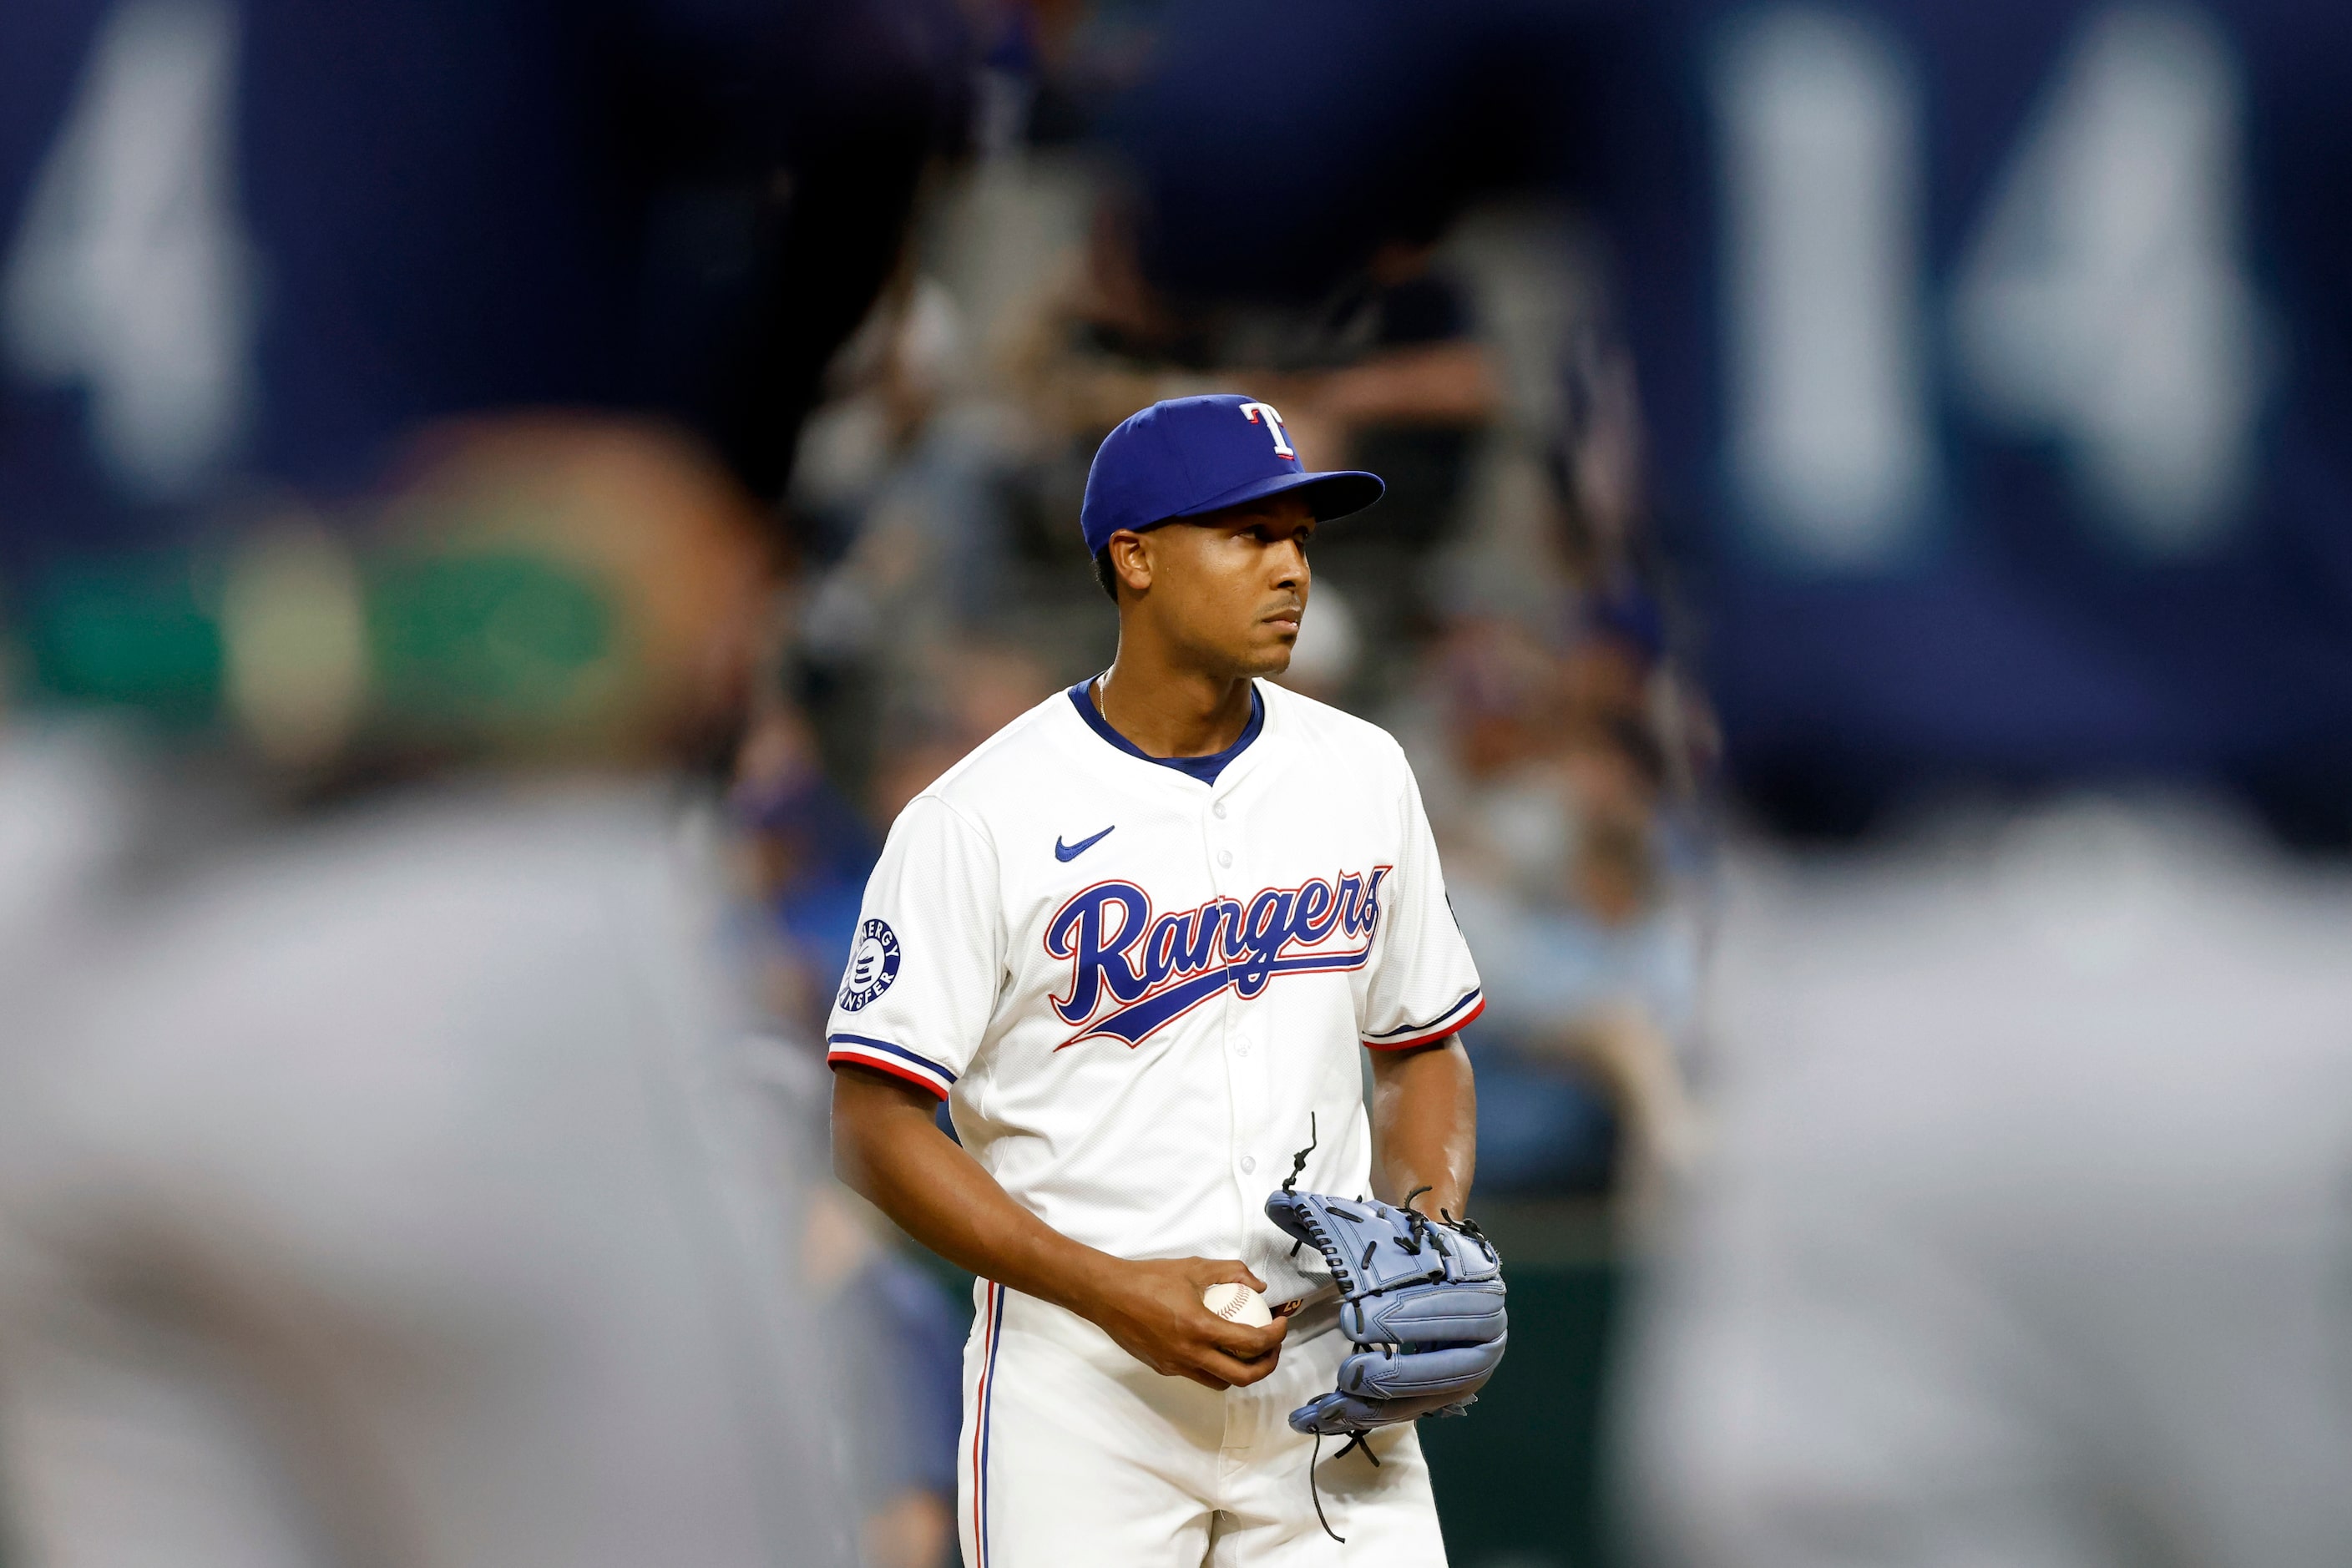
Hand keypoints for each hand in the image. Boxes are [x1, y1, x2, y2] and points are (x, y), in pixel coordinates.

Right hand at [1072, 1256, 1287, 1390]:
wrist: (1107, 1295)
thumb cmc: (1149, 1278)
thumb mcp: (1194, 1267)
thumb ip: (1231, 1272)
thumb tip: (1258, 1286)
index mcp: (1200, 1328)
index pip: (1252, 1343)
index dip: (1275, 1336)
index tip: (1282, 1323)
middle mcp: (1190, 1355)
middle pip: (1243, 1377)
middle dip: (1267, 1364)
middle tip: (1272, 1346)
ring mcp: (1176, 1366)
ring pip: (1220, 1382)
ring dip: (1241, 1371)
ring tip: (1247, 1350)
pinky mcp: (1163, 1369)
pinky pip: (1198, 1374)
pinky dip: (1214, 1366)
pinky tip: (1213, 1345)